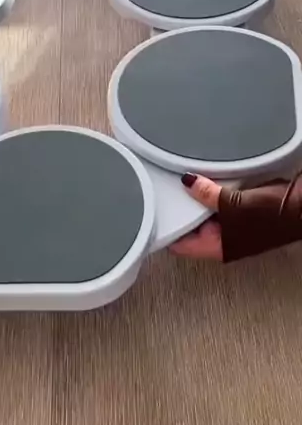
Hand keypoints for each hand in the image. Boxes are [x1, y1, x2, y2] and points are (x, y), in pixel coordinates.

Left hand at [170, 171, 301, 261]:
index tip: (150, 214)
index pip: (179, 245)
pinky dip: (211, 189)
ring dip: (197, 196)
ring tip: (186, 180)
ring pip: (202, 210)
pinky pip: (216, 199)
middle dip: (180, 208)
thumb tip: (188, 182)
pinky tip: (207, 176)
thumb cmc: (275, 217)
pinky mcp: (239, 209)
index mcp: (216, 247)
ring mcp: (230, 224)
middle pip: (188, 225)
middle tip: (166, 189)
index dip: (164, 230)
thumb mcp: (234, 204)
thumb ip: (207, 194)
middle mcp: (221, 239)